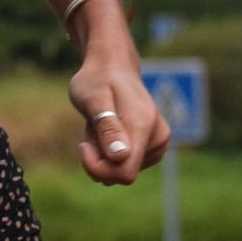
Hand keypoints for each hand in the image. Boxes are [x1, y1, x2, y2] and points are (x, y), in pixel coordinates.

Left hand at [67, 56, 169, 185]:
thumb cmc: (98, 79)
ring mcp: (159, 143)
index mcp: (144, 126)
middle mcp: (158, 138)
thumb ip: (107, 127)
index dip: (98, 168)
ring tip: (100, 126)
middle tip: (90, 130)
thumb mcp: (93, 98)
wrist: (113, 65)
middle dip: (99, 161)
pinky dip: (111, 153)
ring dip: (103, 155)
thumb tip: (120, 156)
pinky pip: (126, 165)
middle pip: (123, 175)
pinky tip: (108, 131)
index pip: (125, 173)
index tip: (82, 147)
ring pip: (122, 171)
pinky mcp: (154, 147)